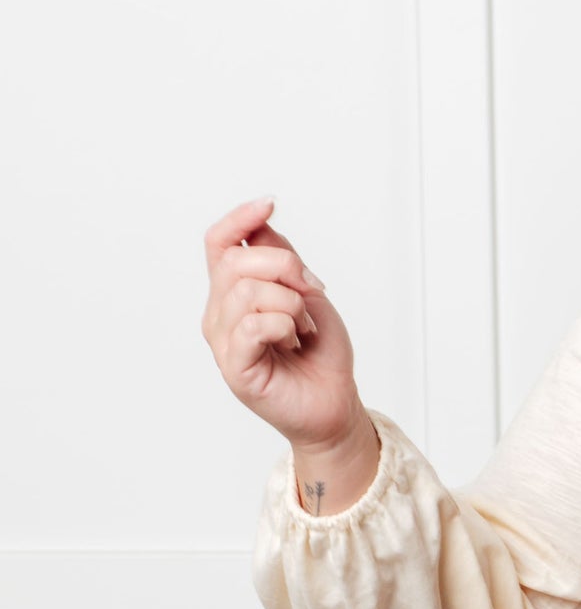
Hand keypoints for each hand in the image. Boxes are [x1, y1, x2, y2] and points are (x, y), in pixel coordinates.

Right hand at [201, 195, 376, 511]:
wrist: (334, 403)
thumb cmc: (321, 354)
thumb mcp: (308, 294)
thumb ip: (281, 259)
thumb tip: (260, 226)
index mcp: (233, 292)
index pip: (219, 243)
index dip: (239, 218)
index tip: (269, 204)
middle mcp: (221, 313)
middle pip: (237, 261)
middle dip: (284, 266)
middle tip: (312, 292)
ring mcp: (224, 342)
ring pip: (247, 291)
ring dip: (290, 303)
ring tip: (304, 327)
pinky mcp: (235, 369)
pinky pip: (252, 325)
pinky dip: (283, 324)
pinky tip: (294, 340)